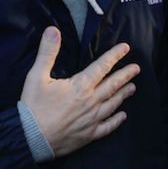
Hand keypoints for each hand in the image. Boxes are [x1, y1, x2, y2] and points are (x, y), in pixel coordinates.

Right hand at [20, 27, 138, 157]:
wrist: (30, 138)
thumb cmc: (34, 106)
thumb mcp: (36, 75)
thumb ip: (47, 52)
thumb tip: (53, 30)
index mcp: (80, 86)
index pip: (102, 67)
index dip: (114, 56)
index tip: (126, 48)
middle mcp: (91, 102)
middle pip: (113, 85)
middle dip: (125, 75)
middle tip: (137, 68)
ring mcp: (91, 119)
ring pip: (112, 104)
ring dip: (123, 95)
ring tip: (132, 87)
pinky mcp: (88, 135)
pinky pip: (107, 127)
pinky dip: (116, 121)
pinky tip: (122, 116)